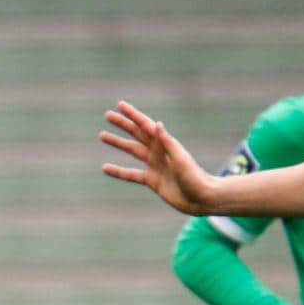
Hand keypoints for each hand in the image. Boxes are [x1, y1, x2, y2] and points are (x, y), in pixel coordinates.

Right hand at [99, 101, 215, 214]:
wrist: (201, 199)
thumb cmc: (194, 177)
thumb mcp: (180, 159)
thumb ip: (168, 142)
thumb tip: (157, 124)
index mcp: (165, 144)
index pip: (145, 125)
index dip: (133, 115)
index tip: (120, 105)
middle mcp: (159, 152)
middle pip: (136, 134)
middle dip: (122, 124)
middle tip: (107, 115)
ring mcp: (155, 165)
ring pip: (132, 151)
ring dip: (118, 143)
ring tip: (102, 135)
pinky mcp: (152, 180)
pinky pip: (131, 174)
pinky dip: (118, 171)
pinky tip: (105, 168)